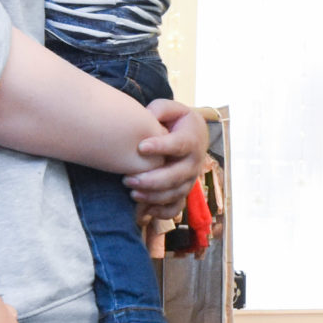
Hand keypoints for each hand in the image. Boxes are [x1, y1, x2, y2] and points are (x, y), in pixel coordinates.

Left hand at [124, 100, 209, 217]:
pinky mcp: (183, 191)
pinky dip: (162, 213)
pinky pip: (176, 208)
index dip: (161, 147)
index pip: (179, 144)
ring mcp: (190, 179)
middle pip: (177, 175)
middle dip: (152, 180)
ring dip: (153, 196)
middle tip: (127, 179)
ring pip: (175, 193)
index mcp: (192, 139)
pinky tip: (145, 210)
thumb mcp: (170, 109)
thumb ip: (160, 109)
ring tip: (132, 192)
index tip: (141, 147)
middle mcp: (194, 162)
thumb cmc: (175, 120)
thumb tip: (148, 117)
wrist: (192, 135)